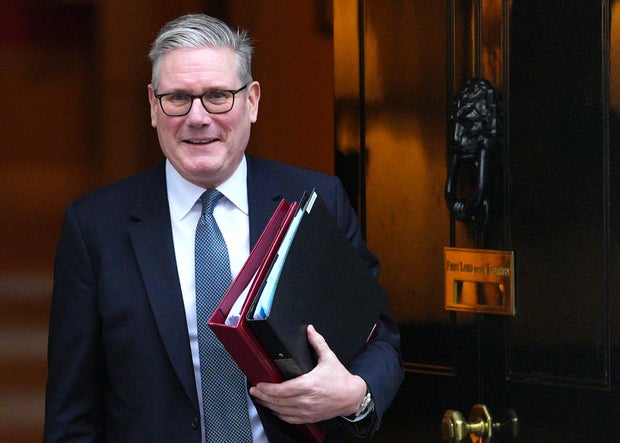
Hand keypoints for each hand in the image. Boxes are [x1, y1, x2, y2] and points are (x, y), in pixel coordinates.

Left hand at [249, 324, 366, 423]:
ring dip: (269, 405)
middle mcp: (306, 400)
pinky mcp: (309, 417)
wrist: (352, 396)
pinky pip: (290, 419)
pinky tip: (274, 409)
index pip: (282, 390)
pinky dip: (279, 414)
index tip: (258, 384)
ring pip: (282, 411)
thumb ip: (317, 342)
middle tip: (254, 390)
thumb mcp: (329, 357)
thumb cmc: (341, 379)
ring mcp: (307, 410)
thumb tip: (310, 330)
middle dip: (263, 396)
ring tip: (260, 399)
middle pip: (278, 401)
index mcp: (309, 384)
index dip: (267, 389)